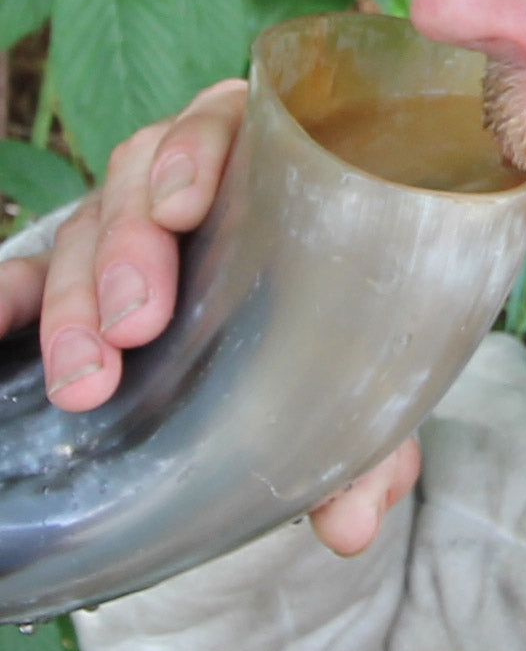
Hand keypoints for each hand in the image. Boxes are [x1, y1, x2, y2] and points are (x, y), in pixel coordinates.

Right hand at [0, 77, 421, 556]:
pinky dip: (6, 292)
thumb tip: (352, 525)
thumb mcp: (356, 380)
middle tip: (137, 327)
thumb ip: (365, 441)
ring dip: (76, 296)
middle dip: (128, 250)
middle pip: (141, 178)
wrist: (296, 347)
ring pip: (85, 226)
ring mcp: (129, 222)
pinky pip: (29, 267)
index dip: (199, 149)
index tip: (184, 207)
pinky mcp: (81, 269)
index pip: (228, 125)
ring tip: (88, 376)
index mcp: (270, 172)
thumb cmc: (332, 333)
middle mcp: (192, 185)